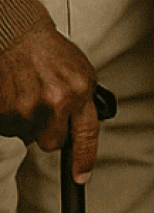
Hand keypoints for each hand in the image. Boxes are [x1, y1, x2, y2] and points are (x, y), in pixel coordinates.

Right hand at [0, 25, 98, 179]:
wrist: (18, 36)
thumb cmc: (50, 53)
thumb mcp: (81, 73)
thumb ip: (83, 102)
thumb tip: (79, 129)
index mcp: (79, 92)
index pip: (86, 135)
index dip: (84, 159)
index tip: (81, 176)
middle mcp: (54, 101)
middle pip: (52, 142)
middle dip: (49, 132)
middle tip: (45, 109)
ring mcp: (26, 107)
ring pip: (26, 134)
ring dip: (27, 120)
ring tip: (29, 93)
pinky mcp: (3, 109)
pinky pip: (7, 126)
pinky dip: (9, 115)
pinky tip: (15, 95)